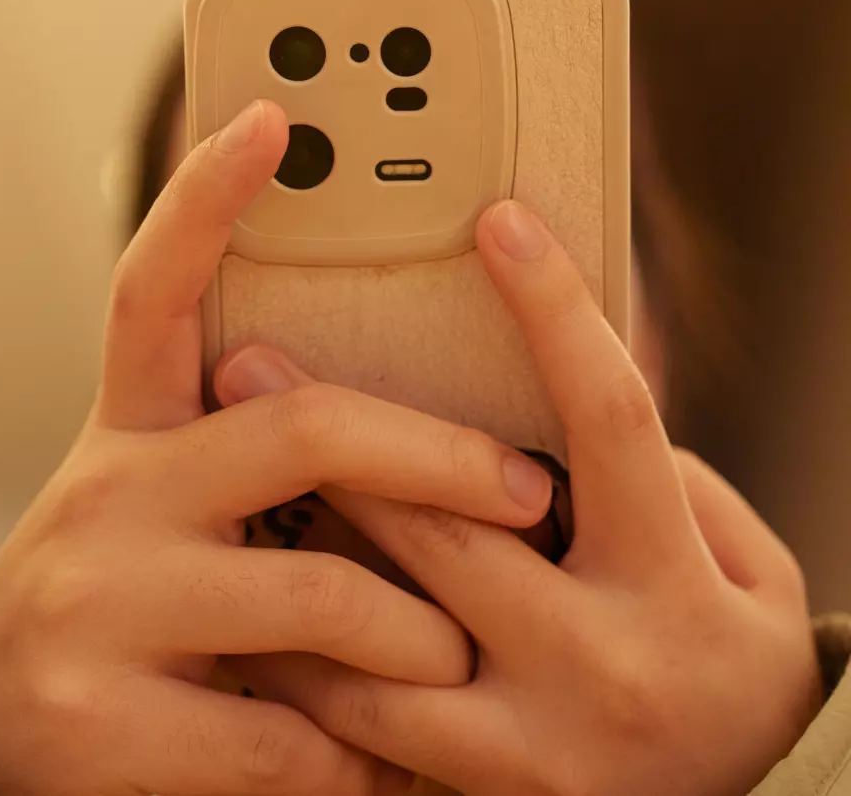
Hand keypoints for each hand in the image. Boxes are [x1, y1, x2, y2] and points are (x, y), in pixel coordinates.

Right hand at [0, 103, 553, 795]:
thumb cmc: (98, 609)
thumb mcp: (146, 515)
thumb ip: (238, 474)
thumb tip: (395, 454)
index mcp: (122, 437)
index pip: (152, 292)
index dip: (205, 198)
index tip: (272, 121)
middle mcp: (106, 497)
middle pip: (301, 428)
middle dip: (439, 456)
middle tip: (530, 486)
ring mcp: (103, 608)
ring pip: (325, 596)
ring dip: (418, 636)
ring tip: (449, 655)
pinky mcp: (105, 723)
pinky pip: (297, 735)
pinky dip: (361, 756)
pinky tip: (368, 758)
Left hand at [217, 200, 820, 795]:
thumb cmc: (733, 669)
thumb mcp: (746, 571)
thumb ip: (664, 484)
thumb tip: (554, 401)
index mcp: (675, 579)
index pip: (610, 419)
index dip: (556, 313)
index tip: (498, 226)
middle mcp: (603, 659)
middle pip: (450, 520)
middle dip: (343, 435)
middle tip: (249, 361)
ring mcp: (534, 739)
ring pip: (381, 625)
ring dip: (296, 541)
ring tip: (220, 477)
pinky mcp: (481, 790)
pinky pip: (362, 719)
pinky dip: (303, 656)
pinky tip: (254, 601)